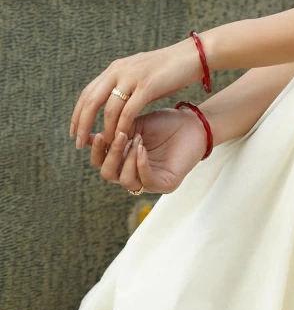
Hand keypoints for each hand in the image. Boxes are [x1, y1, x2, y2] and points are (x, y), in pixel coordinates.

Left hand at [70, 38, 201, 148]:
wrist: (193, 56)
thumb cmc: (169, 70)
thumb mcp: (140, 75)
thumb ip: (124, 86)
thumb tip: (111, 104)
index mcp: (116, 68)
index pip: (87, 93)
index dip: (77, 113)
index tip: (74, 131)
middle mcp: (120, 70)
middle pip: (91, 100)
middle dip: (82, 124)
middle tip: (78, 143)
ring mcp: (133, 77)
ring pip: (108, 108)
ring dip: (104, 130)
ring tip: (103, 146)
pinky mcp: (148, 85)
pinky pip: (129, 111)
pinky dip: (122, 127)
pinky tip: (121, 139)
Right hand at [88, 107, 207, 193]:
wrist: (192, 124)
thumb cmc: (164, 123)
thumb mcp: (135, 125)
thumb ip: (114, 132)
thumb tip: (86, 136)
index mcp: (123, 160)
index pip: (100, 163)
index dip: (96, 151)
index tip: (98, 135)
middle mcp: (133, 173)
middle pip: (108, 174)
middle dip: (111, 154)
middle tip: (120, 136)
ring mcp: (148, 181)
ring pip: (125, 180)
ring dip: (127, 158)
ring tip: (136, 139)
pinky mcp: (165, 185)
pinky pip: (145, 181)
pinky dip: (140, 164)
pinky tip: (141, 149)